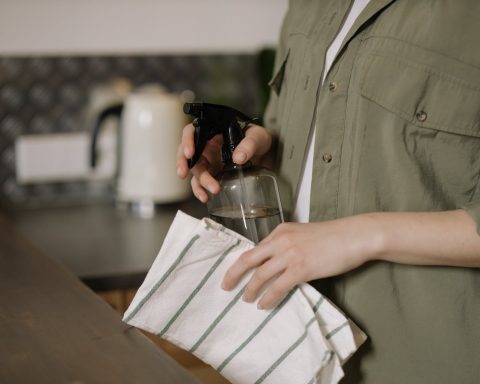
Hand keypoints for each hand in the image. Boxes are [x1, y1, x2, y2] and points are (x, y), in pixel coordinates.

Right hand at [176, 123, 272, 202]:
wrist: (263, 152)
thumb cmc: (257, 138)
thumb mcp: (257, 136)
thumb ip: (249, 144)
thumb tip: (238, 158)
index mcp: (212, 131)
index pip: (192, 131)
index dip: (187, 141)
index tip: (189, 153)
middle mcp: (206, 145)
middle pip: (187, 153)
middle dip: (183, 164)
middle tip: (183, 173)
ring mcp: (208, 160)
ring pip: (195, 170)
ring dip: (199, 182)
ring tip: (210, 192)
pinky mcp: (211, 173)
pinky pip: (200, 183)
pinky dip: (201, 191)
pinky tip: (206, 198)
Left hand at [221, 216, 382, 309]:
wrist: (354, 236)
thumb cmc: (332, 236)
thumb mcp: (303, 234)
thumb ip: (288, 244)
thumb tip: (276, 263)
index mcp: (281, 230)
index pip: (255, 248)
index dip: (242, 263)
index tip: (234, 272)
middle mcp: (281, 240)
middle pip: (249, 259)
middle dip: (234, 274)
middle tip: (225, 286)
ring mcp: (290, 254)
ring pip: (260, 275)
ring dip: (250, 289)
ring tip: (246, 299)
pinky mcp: (301, 268)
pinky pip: (278, 287)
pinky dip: (268, 298)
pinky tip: (263, 305)